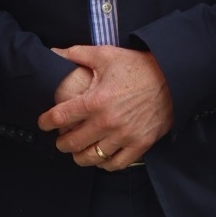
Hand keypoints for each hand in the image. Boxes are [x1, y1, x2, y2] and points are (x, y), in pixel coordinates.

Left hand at [36, 45, 173, 168]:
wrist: (172, 78)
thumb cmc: (137, 66)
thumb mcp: (105, 55)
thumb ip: (77, 54)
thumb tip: (54, 52)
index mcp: (95, 101)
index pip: (59, 118)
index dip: (46, 122)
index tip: (43, 123)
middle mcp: (107, 122)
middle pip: (71, 143)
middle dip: (61, 143)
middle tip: (61, 139)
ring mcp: (124, 136)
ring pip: (91, 158)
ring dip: (80, 156)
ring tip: (78, 150)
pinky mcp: (140, 144)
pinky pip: (116, 164)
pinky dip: (104, 163)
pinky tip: (101, 156)